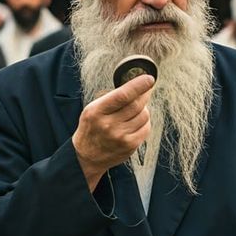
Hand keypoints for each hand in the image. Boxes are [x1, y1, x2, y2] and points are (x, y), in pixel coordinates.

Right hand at [71, 73, 152, 188]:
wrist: (86, 156)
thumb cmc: (92, 127)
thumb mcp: (94, 108)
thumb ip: (113, 97)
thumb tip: (137, 83)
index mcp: (97, 112)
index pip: (123, 95)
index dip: (138, 85)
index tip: (149, 79)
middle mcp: (108, 125)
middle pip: (137, 104)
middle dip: (144, 94)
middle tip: (146, 90)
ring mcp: (120, 137)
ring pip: (144, 115)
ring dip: (143, 110)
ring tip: (133, 112)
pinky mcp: (129, 146)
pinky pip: (146, 128)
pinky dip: (144, 122)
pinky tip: (135, 123)